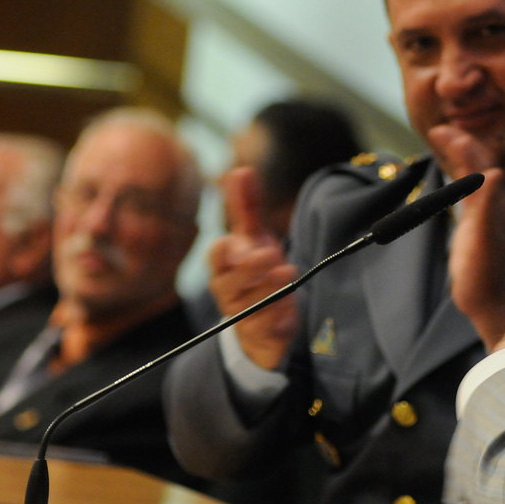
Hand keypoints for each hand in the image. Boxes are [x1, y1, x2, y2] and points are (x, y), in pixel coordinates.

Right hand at [208, 167, 298, 369]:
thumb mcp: (254, 239)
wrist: (264, 324)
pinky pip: (265, 328)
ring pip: (249, 305)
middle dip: (248, 269)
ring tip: (287, 273)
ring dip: (267, 290)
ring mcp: (244, 315)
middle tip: (269, 253)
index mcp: (224, 268)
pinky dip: (276, 318)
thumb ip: (246, 208)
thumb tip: (241, 170)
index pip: (216, 258)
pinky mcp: (262, 333)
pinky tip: (288, 309)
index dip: (223, 251)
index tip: (234, 240)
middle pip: (229, 283)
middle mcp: (229, 293)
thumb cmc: (256, 274)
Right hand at [430, 125, 504, 349]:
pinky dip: (458, 177)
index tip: (439, 129)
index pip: (480, 162)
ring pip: (474, 176)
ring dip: (459, 157)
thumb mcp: (485, 240)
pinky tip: (451, 177)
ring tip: (442, 142)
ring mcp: (486, 214)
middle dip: (460, 144)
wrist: (493, 303)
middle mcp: (494, 203)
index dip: (461, 143)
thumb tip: (497, 171)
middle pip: (478, 163)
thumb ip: (489, 205)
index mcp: (496, 202)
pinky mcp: (477, 226)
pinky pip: (469, 192)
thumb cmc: (487, 276)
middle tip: (437, 130)